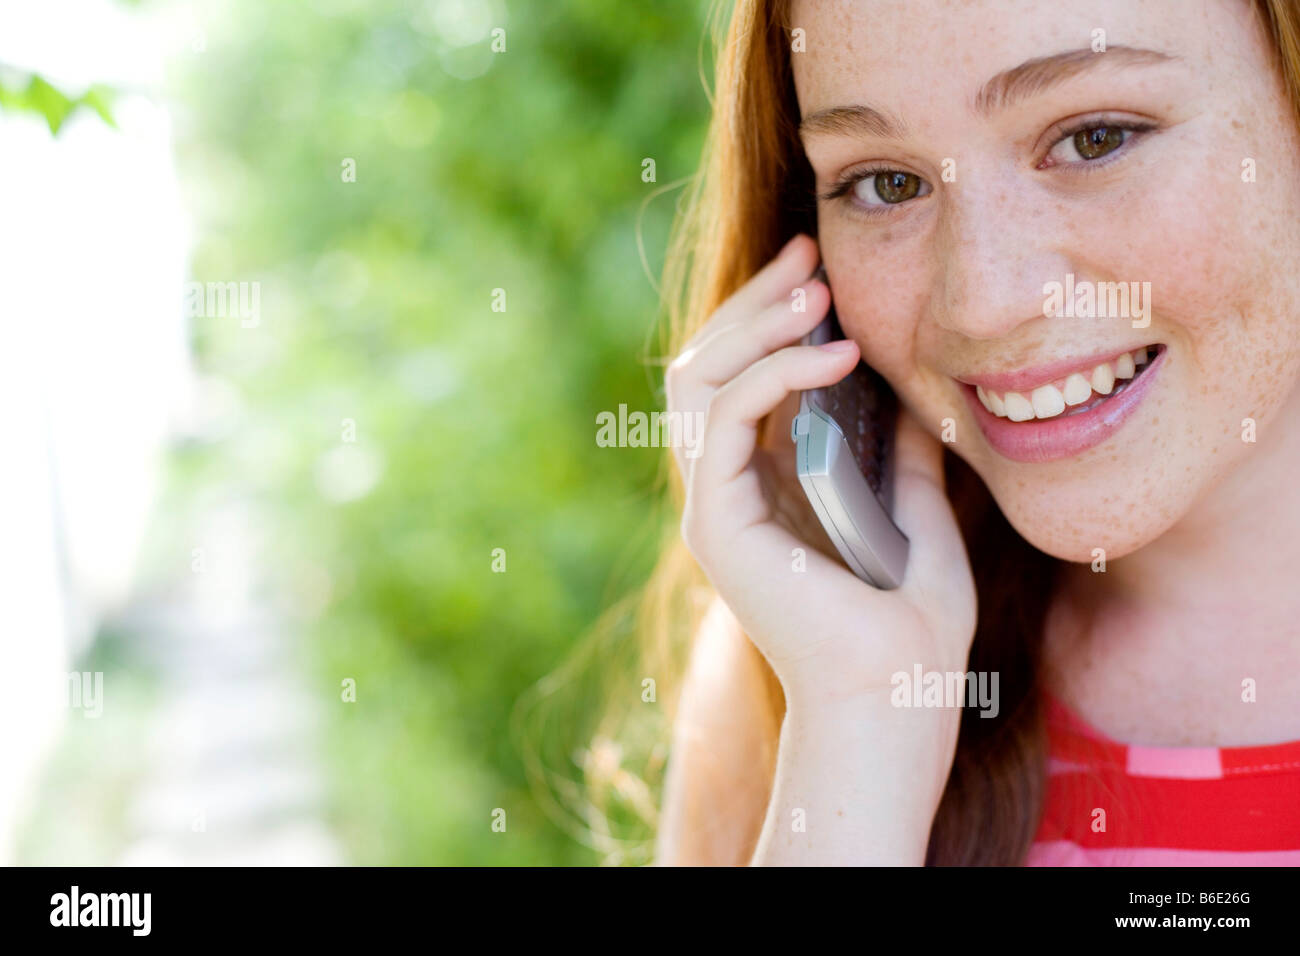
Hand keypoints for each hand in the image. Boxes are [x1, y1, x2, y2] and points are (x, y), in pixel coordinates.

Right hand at [666, 234, 975, 706]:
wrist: (898, 701)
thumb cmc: (912, 632)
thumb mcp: (920, 518)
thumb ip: (904, 461)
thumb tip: (917, 401)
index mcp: (763, 491)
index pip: (736, 380)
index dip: (769, 317)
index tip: (819, 266)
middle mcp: (727, 493)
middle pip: (704, 367)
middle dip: (753, 302)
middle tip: (809, 253)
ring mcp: (716, 507)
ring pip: (697, 381)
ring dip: (752, 323)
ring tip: (814, 287)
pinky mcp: (720, 522)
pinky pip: (725, 417)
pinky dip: (773, 372)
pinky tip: (833, 351)